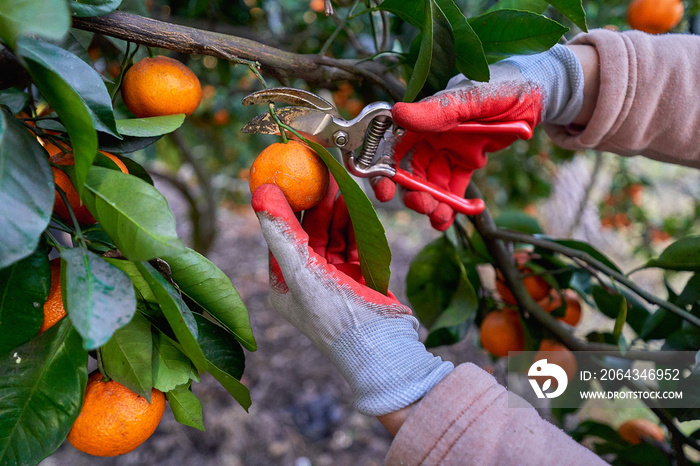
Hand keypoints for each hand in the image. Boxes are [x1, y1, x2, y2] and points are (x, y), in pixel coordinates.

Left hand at [252, 177, 452, 415]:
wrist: (384, 349)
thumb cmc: (336, 315)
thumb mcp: (301, 271)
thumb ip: (281, 231)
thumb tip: (259, 192)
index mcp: (283, 284)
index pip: (279, 235)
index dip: (285, 203)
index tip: (293, 175)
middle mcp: (304, 281)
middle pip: (307, 231)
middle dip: (316, 203)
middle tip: (324, 174)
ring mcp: (332, 279)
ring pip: (331, 235)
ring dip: (336, 212)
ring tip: (342, 186)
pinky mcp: (356, 277)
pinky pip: (351, 243)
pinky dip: (354, 225)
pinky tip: (356, 207)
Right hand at [373, 44, 584, 229]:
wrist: (538, 93)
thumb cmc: (503, 86)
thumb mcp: (471, 98)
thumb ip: (437, 110)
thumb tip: (397, 114)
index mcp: (425, 118)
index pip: (394, 147)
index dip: (384, 170)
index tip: (384, 190)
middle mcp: (431, 136)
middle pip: (411, 171)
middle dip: (412, 193)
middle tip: (422, 206)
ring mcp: (448, 151)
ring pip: (432, 184)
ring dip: (433, 203)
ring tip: (441, 218)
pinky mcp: (466, 163)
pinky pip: (456, 188)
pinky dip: (457, 204)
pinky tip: (465, 212)